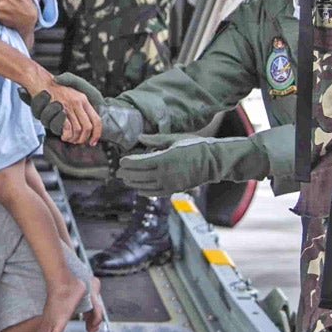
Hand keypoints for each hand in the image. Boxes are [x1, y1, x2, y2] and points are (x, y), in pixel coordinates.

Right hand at [31, 73, 143, 150]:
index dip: (96, 134)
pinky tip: (63, 135)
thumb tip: (85, 124)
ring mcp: (69, 106)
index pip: (97, 120)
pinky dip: (66, 135)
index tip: (92, 142)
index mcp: (83, 99)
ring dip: (73, 138)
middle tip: (77, 141)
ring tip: (67, 138)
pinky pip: (67, 128)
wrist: (40, 80)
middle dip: (83, 139)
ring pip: (78, 129)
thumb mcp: (72, 93)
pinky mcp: (59, 109)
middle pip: (87, 127)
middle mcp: (78, 102)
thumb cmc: (54, 88)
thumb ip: (79, 106)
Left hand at [117, 134, 273, 195]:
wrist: (213, 161)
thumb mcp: (174, 138)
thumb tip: (139, 138)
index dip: (128, 163)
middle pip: (140, 175)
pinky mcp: (175, 190)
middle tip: (119, 171)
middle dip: (127, 173)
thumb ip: (155, 140)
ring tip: (125, 179)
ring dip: (133, 183)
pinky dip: (145, 191)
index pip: (139, 163)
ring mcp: (170, 184)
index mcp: (165, 159)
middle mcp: (166, 174)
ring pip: (145, 186)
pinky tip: (139, 189)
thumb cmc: (195, 145)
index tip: (121, 160)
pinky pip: (156, 193)